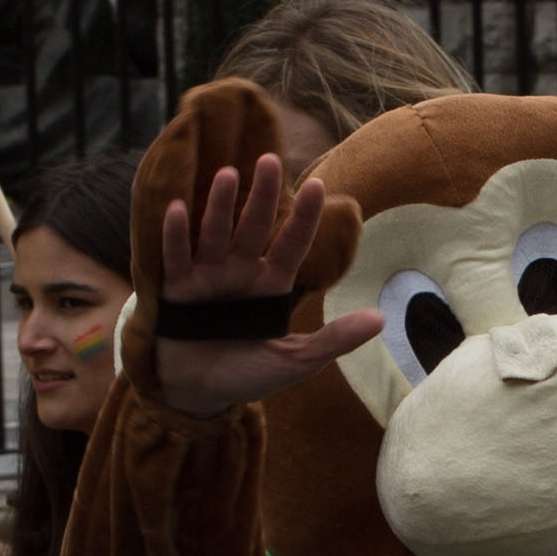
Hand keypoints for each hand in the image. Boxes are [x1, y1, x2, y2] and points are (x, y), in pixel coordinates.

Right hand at [149, 151, 373, 414]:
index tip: (318, 185)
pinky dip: (175, 235)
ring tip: (228, 174)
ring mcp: (206, 276)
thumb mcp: (295, 361)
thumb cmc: (246, 375)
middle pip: (254, 228)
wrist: (195, 394)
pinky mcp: (175, 288)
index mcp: (270, 284)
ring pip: (215, 233)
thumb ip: (334, 339)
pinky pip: (175, 256)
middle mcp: (240, 272)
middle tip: (270, 161)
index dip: (304, 217)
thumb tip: (382, 319)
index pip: (292, 244)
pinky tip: (178, 208)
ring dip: (221, 205)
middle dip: (262, 196)